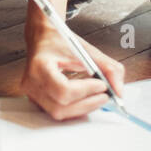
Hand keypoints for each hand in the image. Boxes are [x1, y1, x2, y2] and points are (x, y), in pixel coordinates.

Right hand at [22, 0, 125, 119]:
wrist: (43, 38)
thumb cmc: (60, 41)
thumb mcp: (86, 49)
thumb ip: (108, 68)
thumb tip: (119, 91)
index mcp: (40, 65)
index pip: (63, 89)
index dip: (86, 91)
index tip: (102, 85)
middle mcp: (32, 82)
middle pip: (61, 106)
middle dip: (87, 103)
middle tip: (105, 95)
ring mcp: (32, 93)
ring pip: (59, 113)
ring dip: (83, 107)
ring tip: (97, 96)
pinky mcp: (36, 100)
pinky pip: (57, 111)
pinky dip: (74, 107)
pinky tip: (85, 98)